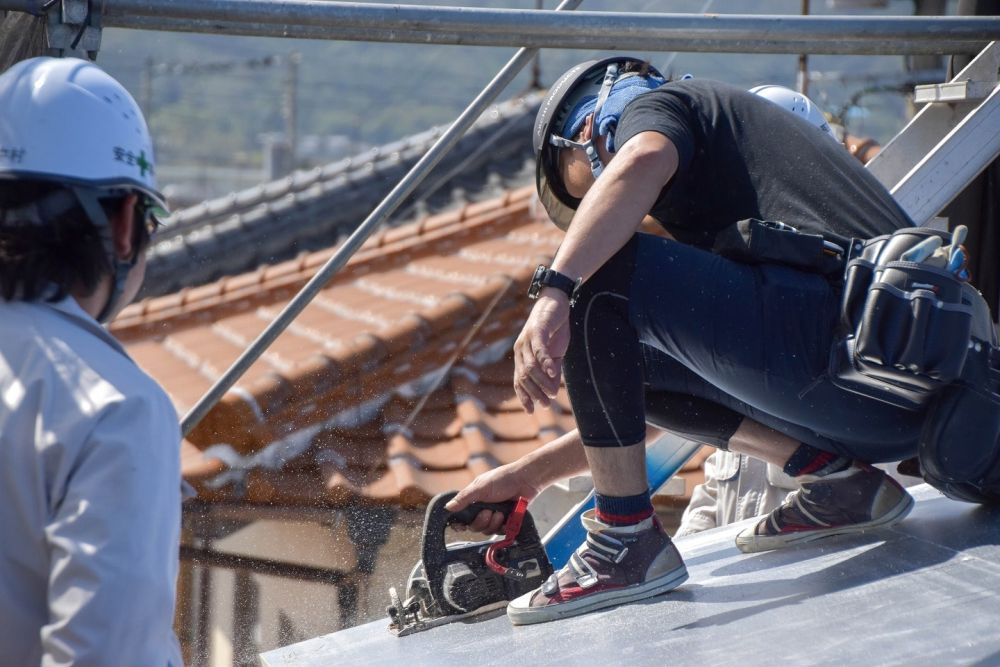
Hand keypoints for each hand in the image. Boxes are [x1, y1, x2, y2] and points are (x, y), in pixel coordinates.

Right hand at [444, 462, 541, 533]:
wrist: (526, 481)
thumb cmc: (503, 479)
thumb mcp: (481, 487)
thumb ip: (464, 498)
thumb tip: (448, 507)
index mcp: (474, 500)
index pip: (462, 517)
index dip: (461, 523)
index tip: (462, 525)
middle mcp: (483, 509)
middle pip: (474, 527)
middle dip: (481, 521)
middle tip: (488, 512)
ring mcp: (495, 515)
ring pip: (487, 530)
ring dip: (493, 522)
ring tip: (500, 512)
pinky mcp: (506, 521)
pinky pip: (500, 531)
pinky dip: (503, 526)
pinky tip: (507, 517)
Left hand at [513, 290, 569, 412]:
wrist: (556, 301)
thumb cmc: (554, 329)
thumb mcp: (555, 354)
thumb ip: (553, 371)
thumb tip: (552, 390)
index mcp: (522, 356)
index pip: (518, 380)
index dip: (524, 396)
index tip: (532, 410)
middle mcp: (520, 349)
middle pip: (523, 376)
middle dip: (534, 393)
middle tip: (547, 404)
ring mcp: (527, 339)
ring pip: (531, 367)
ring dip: (542, 382)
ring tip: (553, 393)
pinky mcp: (537, 331)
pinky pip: (540, 351)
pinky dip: (546, 364)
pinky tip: (554, 374)